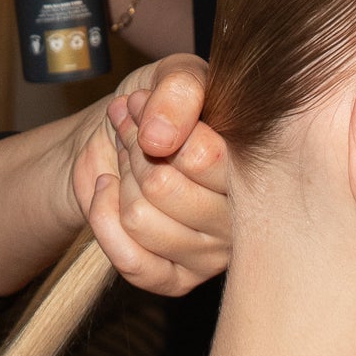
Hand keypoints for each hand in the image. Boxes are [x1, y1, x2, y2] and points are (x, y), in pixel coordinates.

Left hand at [67, 55, 230, 296]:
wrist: (115, 143)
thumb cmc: (155, 111)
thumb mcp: (170, 75)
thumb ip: (179, 88)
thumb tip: (159, 138)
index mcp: (252, 165)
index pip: (204, 156)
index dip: (157, 126)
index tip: (139, 105)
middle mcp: (242, 215)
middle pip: (163, 188)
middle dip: (132, 152)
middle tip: (131, 134)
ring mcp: (213, 254)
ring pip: (140, 220)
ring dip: (120, 180)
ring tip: (125, 161)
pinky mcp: (177, 280)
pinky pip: (130, 260)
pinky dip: (103, 216)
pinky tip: (108, 192)